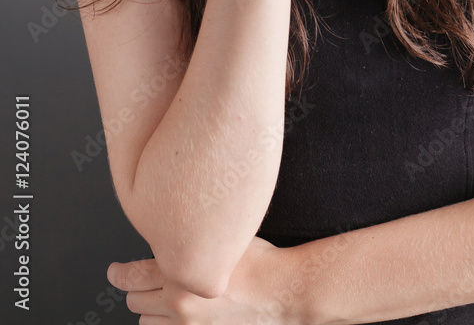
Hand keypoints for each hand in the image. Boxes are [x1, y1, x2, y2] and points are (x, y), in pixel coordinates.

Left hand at [106, 235, 300, 324]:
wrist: (283, 291)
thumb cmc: (259, 259)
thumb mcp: (220, 236)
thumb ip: (189, 239)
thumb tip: (169, 235)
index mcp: (181, 270)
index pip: (130, 276)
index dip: (117, 274)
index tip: (114, 272)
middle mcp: (179, 301)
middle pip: (134, 301)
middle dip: (137, 289)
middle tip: (144, 280)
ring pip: (147, 323)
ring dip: (150, 310)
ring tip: (162, 297)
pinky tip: (177, 314)